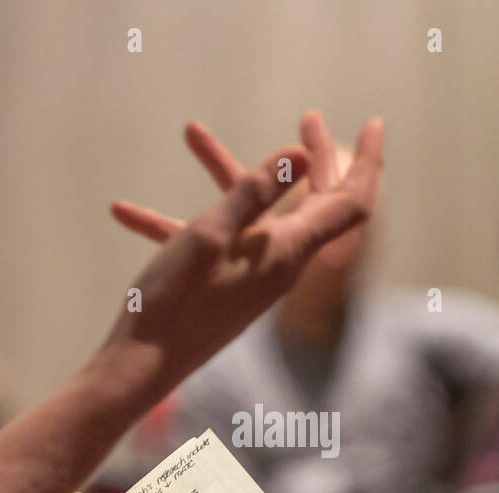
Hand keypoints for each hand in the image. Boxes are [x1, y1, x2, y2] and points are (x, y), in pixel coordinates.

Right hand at [102, 110, 382, 389]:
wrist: (140, 370)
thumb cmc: (173, 303)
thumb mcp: (209, 234)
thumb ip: (255, 192)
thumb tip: (302, 154)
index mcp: (287, 251)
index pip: (349, 203)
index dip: (367, 162)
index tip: (373, 124)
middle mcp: (279, 264)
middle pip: (314, 203)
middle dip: (312, 157)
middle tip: (308, 116)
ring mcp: (252, 275)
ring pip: (253, 213)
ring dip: (224, 172)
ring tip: (191, 133)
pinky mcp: (225, 285)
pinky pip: (211, 243)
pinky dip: (174, 221)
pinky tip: (125, 212)